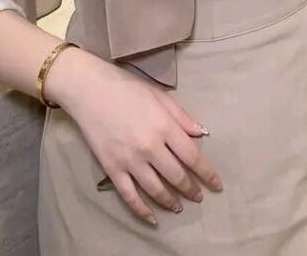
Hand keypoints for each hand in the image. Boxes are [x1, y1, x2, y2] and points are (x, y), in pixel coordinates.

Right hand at [52, 48, 223, 226]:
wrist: (89, 89)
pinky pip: (130, 196)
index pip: (193, 156)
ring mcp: (130, 160)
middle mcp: (150, 147)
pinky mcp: (112, 169)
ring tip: (179, 207)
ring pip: (156, 190)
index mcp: (164, 126)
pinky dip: (142, 211)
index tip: (216, 184)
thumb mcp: (159, 95)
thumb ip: (181, 116)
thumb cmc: (126, 88)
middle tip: (198, 196)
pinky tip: (152, 218)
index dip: (207, 173)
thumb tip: (201, 133)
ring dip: (171, 201)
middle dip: (191, 189)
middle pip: (177, 176)